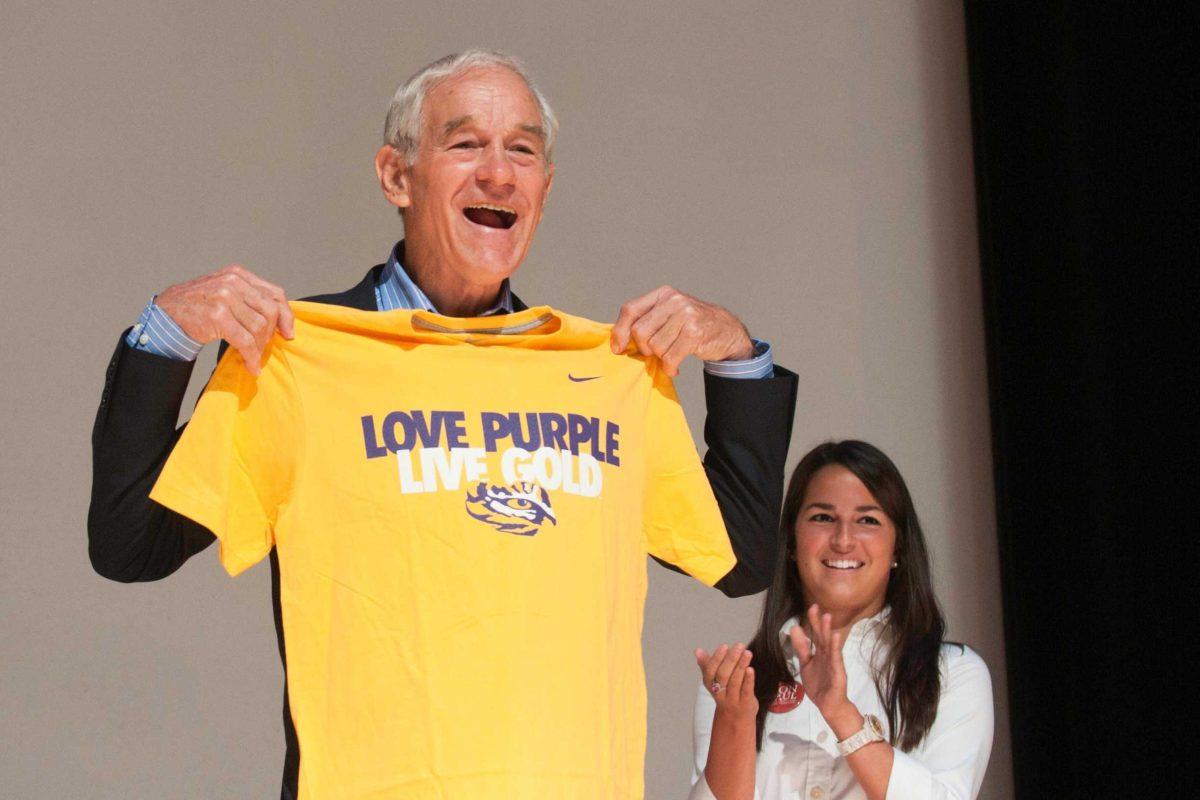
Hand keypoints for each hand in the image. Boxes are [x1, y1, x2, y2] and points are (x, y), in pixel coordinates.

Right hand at [155, 264, 294, 374]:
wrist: (166, 314)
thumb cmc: (198, 306)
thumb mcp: (224, 292)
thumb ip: (249, 298)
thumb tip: (281, 319)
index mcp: (237, 274)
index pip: (274, 293)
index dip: (286, 315)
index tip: (288, 333)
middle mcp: (232, 282)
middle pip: (270, 311)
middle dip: (271, 334)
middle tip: (264, 348)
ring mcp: (225, 298)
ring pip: (259, 327)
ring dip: (259, 348)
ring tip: (253, 358)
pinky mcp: (218, 316)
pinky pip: (245, 341)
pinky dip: (251, 357)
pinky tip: (251, 366)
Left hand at [610, 286, 752, 375]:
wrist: (727, 331)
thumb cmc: (692, 325)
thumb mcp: (669, 314)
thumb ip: (647, 320)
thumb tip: (617, 342)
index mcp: (663, 294)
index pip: (630, 310)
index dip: (620, 331)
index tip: (618, 348)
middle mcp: (674, 301)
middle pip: (640, 332)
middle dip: (644, 348)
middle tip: (656, 353)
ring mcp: (686, 316)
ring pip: (655, 346)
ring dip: (661, 358)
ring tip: (671, 356)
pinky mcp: (694, 333)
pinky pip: (670, 357)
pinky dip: (670, 367)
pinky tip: (675, 367)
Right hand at [695, 642, 757, 721]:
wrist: (735, 720)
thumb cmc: (725, 693)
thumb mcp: (714, 680)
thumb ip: (707, 665)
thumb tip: (697, 650)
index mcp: (710, 684)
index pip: (711, 670)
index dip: (717, 658)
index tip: (725, 646)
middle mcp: (719, 693)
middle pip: (723, 675)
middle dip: (731, 659)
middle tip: (740, 645)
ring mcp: (732, 699)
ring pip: (734, 682)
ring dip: (741, 666)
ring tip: (747, 652)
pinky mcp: (745, 704)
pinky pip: (745, 691)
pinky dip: (748, 680)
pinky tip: (751, 669)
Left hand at [789, 605, 858, 734]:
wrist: (830, 706)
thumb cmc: (820, 685)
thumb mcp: (806, 664)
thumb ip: (801, 648)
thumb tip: (794, 629)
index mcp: (819, 653)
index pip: (815, 635)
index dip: (813, 622)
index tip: (811, 607)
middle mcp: (827, 655)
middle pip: (822, 637)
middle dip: (819, 622)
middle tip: (816, 607)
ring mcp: (834, 663)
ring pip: (830, 645)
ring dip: (828, 631)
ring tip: (827, 617)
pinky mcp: (838, 673)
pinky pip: (836, 659)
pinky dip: (835, 648)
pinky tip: (835, 637)